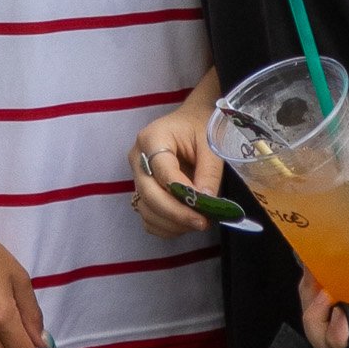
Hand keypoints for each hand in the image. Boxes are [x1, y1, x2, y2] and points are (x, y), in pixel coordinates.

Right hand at [129, 88, 223, 237]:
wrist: (192, 120)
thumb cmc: (201, 127)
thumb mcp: (211, 143)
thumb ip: (209, 172)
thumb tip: (207, 203)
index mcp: (152, 138)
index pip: (163, 172)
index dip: (183, 194)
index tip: (206, 208)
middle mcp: (138, 158)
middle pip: (149, 194)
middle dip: (177, 214)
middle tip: (203, 222)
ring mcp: (137, 176)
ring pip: (146, 210)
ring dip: (173, 223)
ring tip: (199, 222)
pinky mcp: (142, 191)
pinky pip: (148, 217)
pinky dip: (166, 227)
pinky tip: (186, 223)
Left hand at [298, 220, 348, 347]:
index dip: (339, 339)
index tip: (340, 316)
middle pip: (330, 342)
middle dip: (317, 319)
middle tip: (320, 288)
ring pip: (321, 321)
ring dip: (311, 299)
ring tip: (314, 271)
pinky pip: (324, 297)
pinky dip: (315, 284)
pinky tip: (316, 261)